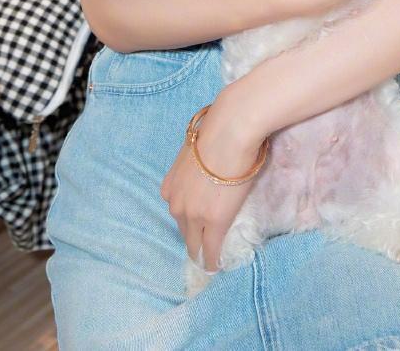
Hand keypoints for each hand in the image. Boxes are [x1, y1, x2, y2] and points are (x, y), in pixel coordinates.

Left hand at [159, 92, 265, 273]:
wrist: (229, 133)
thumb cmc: (217, 133)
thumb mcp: (194, 153)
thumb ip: (195, 167)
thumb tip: (208, 165)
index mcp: (169, 186)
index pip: (177, 211)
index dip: (188, 219)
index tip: (195, 226)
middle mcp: (176, 203)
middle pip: (183, 229)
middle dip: (192, 238)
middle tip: (202, 247)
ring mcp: (193, 215)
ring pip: (194, 242)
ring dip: (201, 251)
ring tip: (208, 259)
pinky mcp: (213, 222)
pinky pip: (210, 249)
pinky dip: (211, 260)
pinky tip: (215, 266)